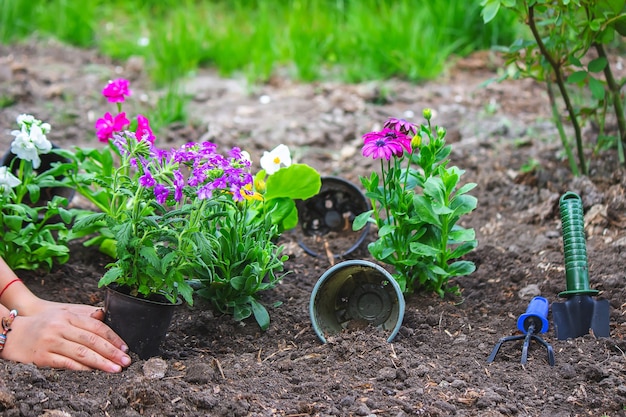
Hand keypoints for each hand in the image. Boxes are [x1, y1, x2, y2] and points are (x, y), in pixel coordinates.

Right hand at [1, 308, 130, 372]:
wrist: (13, 333)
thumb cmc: (43, 323)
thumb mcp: (63, 314)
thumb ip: (83, 316)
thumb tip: (104, 316)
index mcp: (68, 316)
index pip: (96, 327)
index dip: (113, 338)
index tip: (125, 347)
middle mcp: (60, 328)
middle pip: (92, 341)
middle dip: (112, 352)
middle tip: (126, 361)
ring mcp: (50, 342)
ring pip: (81, 353)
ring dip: (101, 363)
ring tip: (115, 369)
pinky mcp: (42, 357)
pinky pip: (66, 364)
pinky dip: (82, 368)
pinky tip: (94, 371)